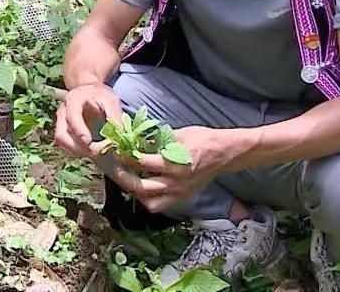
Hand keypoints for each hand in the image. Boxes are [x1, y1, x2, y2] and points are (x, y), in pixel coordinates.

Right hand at [53, 83, 123, 158]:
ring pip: (63, 142)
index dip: (79, 131)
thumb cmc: (99, 95)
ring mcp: (61, 123)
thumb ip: (115, 116)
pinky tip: (92, 151)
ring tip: (97, 153)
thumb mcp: (110, 100)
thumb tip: (120, 135)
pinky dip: (78, 151)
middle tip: (96, 152)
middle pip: (61, 135)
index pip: (72, 117)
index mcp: (73, 100)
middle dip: (78, 147)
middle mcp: (63, 112)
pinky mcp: (63, 131)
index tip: (90, 142)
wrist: (89, 91)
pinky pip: (66, 145)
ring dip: (78, 151)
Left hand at [111, 126, 232, 213]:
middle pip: (142, 188)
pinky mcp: (183, 198)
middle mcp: (176, 183)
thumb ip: (157, 141)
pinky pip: (161, 206)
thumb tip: (137, 141)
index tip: (117, 151)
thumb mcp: (178, 134)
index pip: (143, 163)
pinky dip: (149, 200)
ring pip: (150, 202)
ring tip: (127, 180)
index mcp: (174, 164)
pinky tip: (143, 190)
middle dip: (124, 178)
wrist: (224, 153)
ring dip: (135, 193)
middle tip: (116, 169)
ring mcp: (180, 193)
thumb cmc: (202, 139)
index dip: (127, 157)